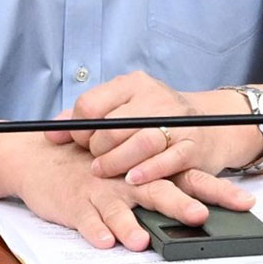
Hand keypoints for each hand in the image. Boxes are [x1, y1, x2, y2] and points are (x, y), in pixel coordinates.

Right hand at [6, 134, 250, 251]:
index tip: (247, 202)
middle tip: (199, 217)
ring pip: (120, 209)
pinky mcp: (75, 204)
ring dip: (131, 225)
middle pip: (159, 191)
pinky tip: (104, 241)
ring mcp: (101, 192)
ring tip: (141, 240)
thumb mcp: (131, 172)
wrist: (41, 158)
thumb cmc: (93, 167)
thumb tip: (206, 207)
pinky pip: (86, 219)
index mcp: (148, 172)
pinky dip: (95, 230)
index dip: (218, 189)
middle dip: (180, 205)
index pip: (189, 177)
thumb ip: (162, 186)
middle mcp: (128, 181)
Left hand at [59, 72, 262, 190]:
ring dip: (116, 162)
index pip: (91, 104)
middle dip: (96, 149)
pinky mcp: (193, 145)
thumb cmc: (157, 118)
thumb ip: (85, 118)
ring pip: (138, 142)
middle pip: (112, 127)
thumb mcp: (123, 107)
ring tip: (104, 172)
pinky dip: (146, 171)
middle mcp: (155, 98)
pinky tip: (132, 179)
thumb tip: (50, 133)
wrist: (212, 124)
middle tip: (94, 162)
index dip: (79, 129)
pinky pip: (166, 160)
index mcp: (133, 84)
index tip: (79, 142)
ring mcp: (177, 121)